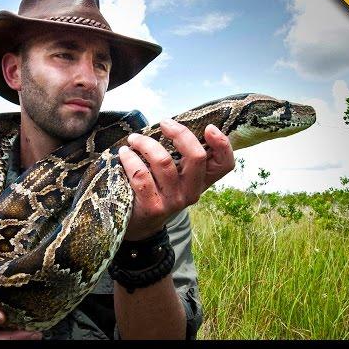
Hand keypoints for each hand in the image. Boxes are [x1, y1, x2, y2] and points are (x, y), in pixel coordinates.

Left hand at [118, 118, 234, 241]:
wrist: (140, 226)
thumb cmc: (157, 190)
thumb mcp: (176, 177)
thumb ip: (181, 156)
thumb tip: (171, 124)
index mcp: (201, 181)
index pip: (225, 165)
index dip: (222, 145)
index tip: (208, 127)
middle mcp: (192, 192)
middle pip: (196, 157)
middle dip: (179, 133)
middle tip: (164, 122)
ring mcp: (174, 201)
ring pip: (164, 161)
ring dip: (145, 144)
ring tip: (134, 139)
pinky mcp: (153, 207)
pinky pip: (141, 175)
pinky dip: (130, 160)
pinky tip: (124, 154)